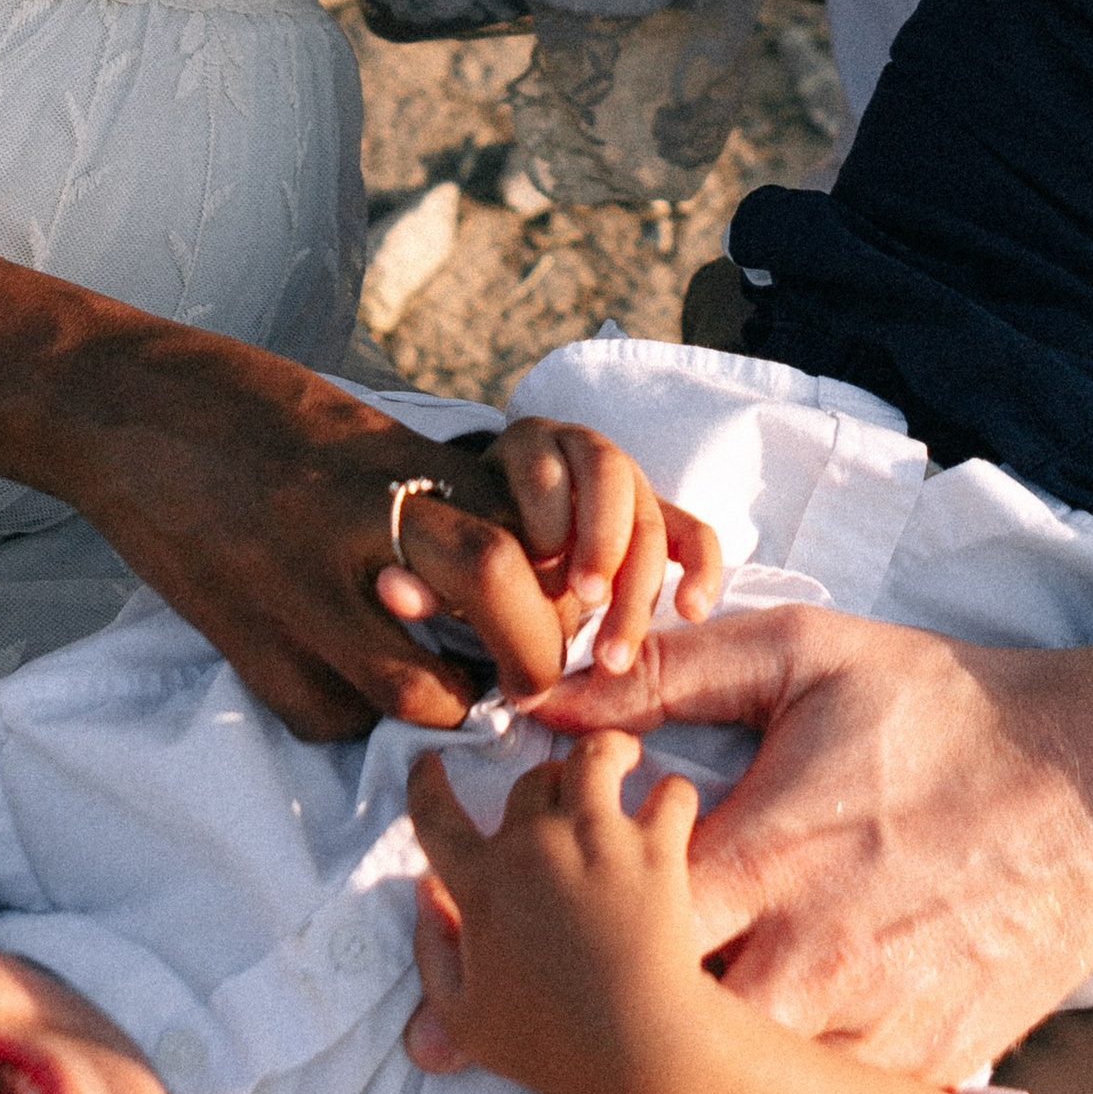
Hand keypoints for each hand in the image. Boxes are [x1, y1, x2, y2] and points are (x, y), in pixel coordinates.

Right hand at [0, 252, 574, 736]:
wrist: (119, 408)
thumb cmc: (247, 406)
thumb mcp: (357, 428)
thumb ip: (431, 489)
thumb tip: (513, 554)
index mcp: (387, 458)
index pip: (514, 528)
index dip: (555, 584)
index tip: (561, 608)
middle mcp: (349, 517)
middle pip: (492, 588)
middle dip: (531, 652)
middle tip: (531, 676)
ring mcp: (289, 585)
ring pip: (412, 687)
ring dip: (448, 705)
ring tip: (449, 688)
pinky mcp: (239, 639)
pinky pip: (327, 715)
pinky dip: (356, 716)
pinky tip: (354, 685)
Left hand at [377, 418, 719, 675]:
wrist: (498, 529)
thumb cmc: (469, 545)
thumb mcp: (444, 553)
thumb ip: (422, 577)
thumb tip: (391, 592)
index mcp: (525, 444)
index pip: (542, 460)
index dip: (545, 512)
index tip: (539, 565)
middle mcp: (584, 451)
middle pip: (611, 476)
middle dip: (604, 542)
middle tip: (586, 603)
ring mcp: (631, 484)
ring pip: (653, 513)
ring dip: (641, 580)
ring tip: (616, 649)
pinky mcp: (662, 519)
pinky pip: (695, 532)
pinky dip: (702, 567)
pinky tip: (693, 611)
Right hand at [407, 732, 697, 1093]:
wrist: (639, 1053)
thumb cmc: (550, 1048)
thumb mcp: (463, 1020)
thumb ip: (431, 952)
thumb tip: (424, 891)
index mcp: (481, 884)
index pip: (434, 815)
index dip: (425, 781)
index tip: (429, 762)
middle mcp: (533, 845)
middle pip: (530, 781)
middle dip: (543, 783)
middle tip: (561, 795)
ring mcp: (596, 840)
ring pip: (594, 757)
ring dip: (608, 752)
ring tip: (621, 757)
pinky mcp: (655, 849)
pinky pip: (670, 794)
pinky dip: (674, 795)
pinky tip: (674, 804)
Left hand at [540, 605, 1092, 1077]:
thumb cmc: (944, 709)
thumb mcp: (806, 657)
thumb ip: (673, 674)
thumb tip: (550, 694)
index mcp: (771, 850)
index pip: (625, 930)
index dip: (531, 980)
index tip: (445, 1031)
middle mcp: (813, 954)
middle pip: (665, 1058)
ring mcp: (872, 1023)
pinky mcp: (922, 1061)